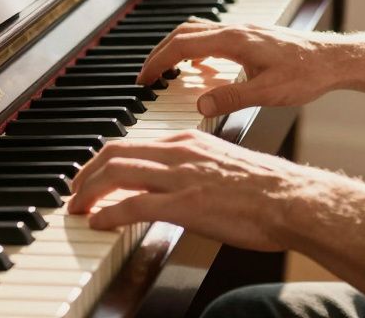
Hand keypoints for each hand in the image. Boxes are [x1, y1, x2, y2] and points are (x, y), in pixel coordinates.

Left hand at [66, 129, 321, 250]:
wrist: (290, 199)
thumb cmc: (266, 187)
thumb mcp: (222, 164)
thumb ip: (194, 167)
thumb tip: (175, 184)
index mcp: (188, 140)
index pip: (132, 142)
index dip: (103, 160)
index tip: (92, 175)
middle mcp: (178, 152)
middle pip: (114, 153)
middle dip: (85, 173)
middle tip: (74, 192)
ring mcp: (179, 177)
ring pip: (116, 174)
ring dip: (88, 192)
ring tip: (78, 208)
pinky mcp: (184, 204)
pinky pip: (133, 206)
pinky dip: (108, 214)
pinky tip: (98, 223)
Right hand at [138, 20, 356, 116]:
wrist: (335, 60)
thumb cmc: (307, 74)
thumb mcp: (269, 93)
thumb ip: (232, 98)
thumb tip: (200, 105)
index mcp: (234, 40)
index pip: (182, 45)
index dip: (158, 61)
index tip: (144, 78)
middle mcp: (236, 29)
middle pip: (184, 32)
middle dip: (160, 52)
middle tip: (147, 75)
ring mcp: (244, 30)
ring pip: (198, 30)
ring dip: (176, 46)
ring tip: (166, 69)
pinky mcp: (252, 36)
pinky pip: (213, 35)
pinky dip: (196, 46)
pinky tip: (201, 65)